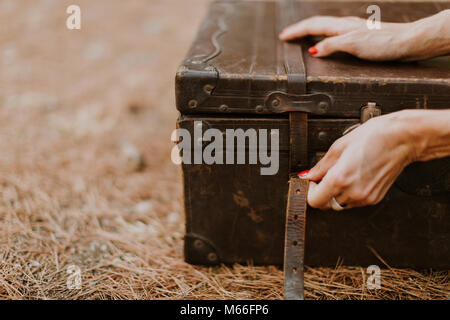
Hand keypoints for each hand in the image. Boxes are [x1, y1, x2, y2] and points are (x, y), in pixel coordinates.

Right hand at [279, 10, 449, 60]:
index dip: (296, 31)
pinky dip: (323, 37)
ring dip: (310, 32)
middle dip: (299, 30)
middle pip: (317, 24)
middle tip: (287, 36)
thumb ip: (332, 46)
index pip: (313, 27)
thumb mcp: (354, 45)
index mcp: (341, 27)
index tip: (283, 37)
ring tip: (301, 37)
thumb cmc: (384, 43)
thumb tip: (314, 49)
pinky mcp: (359, 38)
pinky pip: (334, 34)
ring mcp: (352, 31)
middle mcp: (345, 26)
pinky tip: (326, 42)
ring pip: (325, 28)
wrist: (407, 42)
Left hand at [301, 111, 417, 209]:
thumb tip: (308, 176)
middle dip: (322, 192)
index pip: (314, 200)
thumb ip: (321, 166)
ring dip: (336, 194)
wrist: (403, 138)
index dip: (310, 190)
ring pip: (339, 204)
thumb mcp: (340, 146)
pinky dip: (349, 193)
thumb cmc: (375, 136)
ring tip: (344, 173)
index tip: (313, 181)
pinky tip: (355, 177)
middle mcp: (353, 192)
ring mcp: (365, 198)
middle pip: (326, 204)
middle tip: (327, 176)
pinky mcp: (375, 199)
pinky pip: (354, 202)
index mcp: (340, 178)